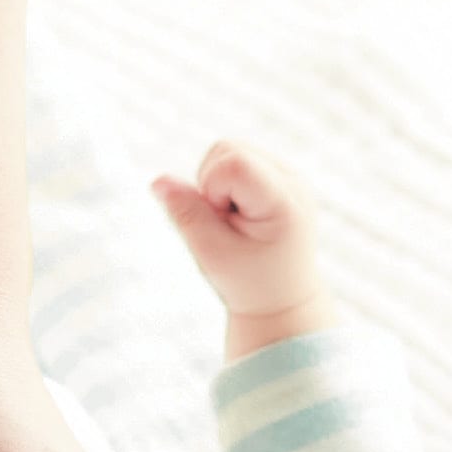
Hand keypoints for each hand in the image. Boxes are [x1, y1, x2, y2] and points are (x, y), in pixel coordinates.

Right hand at [152, 140, 334, 351]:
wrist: (282, 302)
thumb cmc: (248, 284)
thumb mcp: (212, 254)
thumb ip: (186, 214)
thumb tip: (158, 180)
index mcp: (283, 201)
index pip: (233, 162)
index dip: (211, 188)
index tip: (221, 222)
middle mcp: (293, 180)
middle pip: (229, 149)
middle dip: (210, 185)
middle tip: (225, 226)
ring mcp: (289, 175)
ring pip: (231, 151)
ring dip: (216, 185)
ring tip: (232, 222)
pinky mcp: (280, 177)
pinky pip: (239, 161)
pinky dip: (226, 187)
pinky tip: (239, 216)